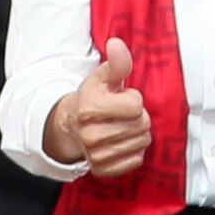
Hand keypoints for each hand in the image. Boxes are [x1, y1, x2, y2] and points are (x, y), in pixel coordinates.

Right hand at [46, 36, 152, 177]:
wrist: (72, 126)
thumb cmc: (92, 98)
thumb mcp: (102, 77)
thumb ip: (116, 62)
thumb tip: (117, 44)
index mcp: (89, 109)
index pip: (136, 105)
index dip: (133, 99)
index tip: (121, 98)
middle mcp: (90, 136)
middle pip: (142, 125)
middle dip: (137, 116)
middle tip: (122, 113)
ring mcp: (96, 156)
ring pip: (142, 142)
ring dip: (137, 132)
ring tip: (121, 125)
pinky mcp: (103, 170)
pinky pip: (136, 160)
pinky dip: (133, 150)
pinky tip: (121, 141)